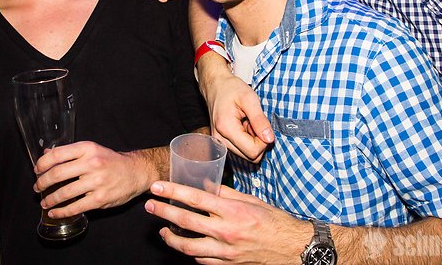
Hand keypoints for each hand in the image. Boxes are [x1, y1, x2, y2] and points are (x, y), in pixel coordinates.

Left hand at [34, 141, 151, 217]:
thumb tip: (45, 154)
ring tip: (45, 202)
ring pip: (64, 193)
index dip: (42, 163)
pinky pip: (75, 208)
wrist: (135, 172)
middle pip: (57, 174)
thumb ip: (69, 153)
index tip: (37, 170)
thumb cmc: (110, 161)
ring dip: (49, 199)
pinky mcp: (100, 199)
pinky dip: (61, 212)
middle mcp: (92, 163)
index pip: (57, 154)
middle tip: (37, 187)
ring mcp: (96, 182)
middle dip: (42, 183)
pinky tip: (55, 213)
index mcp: (87, 148)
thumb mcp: (91, 150)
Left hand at [144, 182, 308, 263]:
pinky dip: (189, 251)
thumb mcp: (251, 201)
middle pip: (186, 221)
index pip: (195, 199)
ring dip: (170, 237)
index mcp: (232, 211)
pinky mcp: (227, 264)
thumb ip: (225, 193)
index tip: (157, 187)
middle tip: (149, 205)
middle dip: (163, 212)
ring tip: (161, 229)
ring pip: (188, 246)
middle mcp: (226, 231)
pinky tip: (184, 243)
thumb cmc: (273, 221)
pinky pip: (201, 259)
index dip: (173, 192)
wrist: (292, 248)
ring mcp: (225, 251)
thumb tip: (204, 185)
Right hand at [198, 54, 273, 161]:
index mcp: (226, 129)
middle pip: (250, 156)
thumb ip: (260, 120)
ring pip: (247, 155)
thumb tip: (269, 139)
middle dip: (258, 141)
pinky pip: (241, 150)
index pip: (253, 151)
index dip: (263, 140)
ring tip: (247, 122)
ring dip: (252, 141)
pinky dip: (246, 140)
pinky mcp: (221, 143)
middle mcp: (220, 140)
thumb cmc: (231, 89)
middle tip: (253, 122)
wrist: (216, 85)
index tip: (260, 124)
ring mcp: (219, 143)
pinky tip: (242, 126)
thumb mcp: (249, 99)